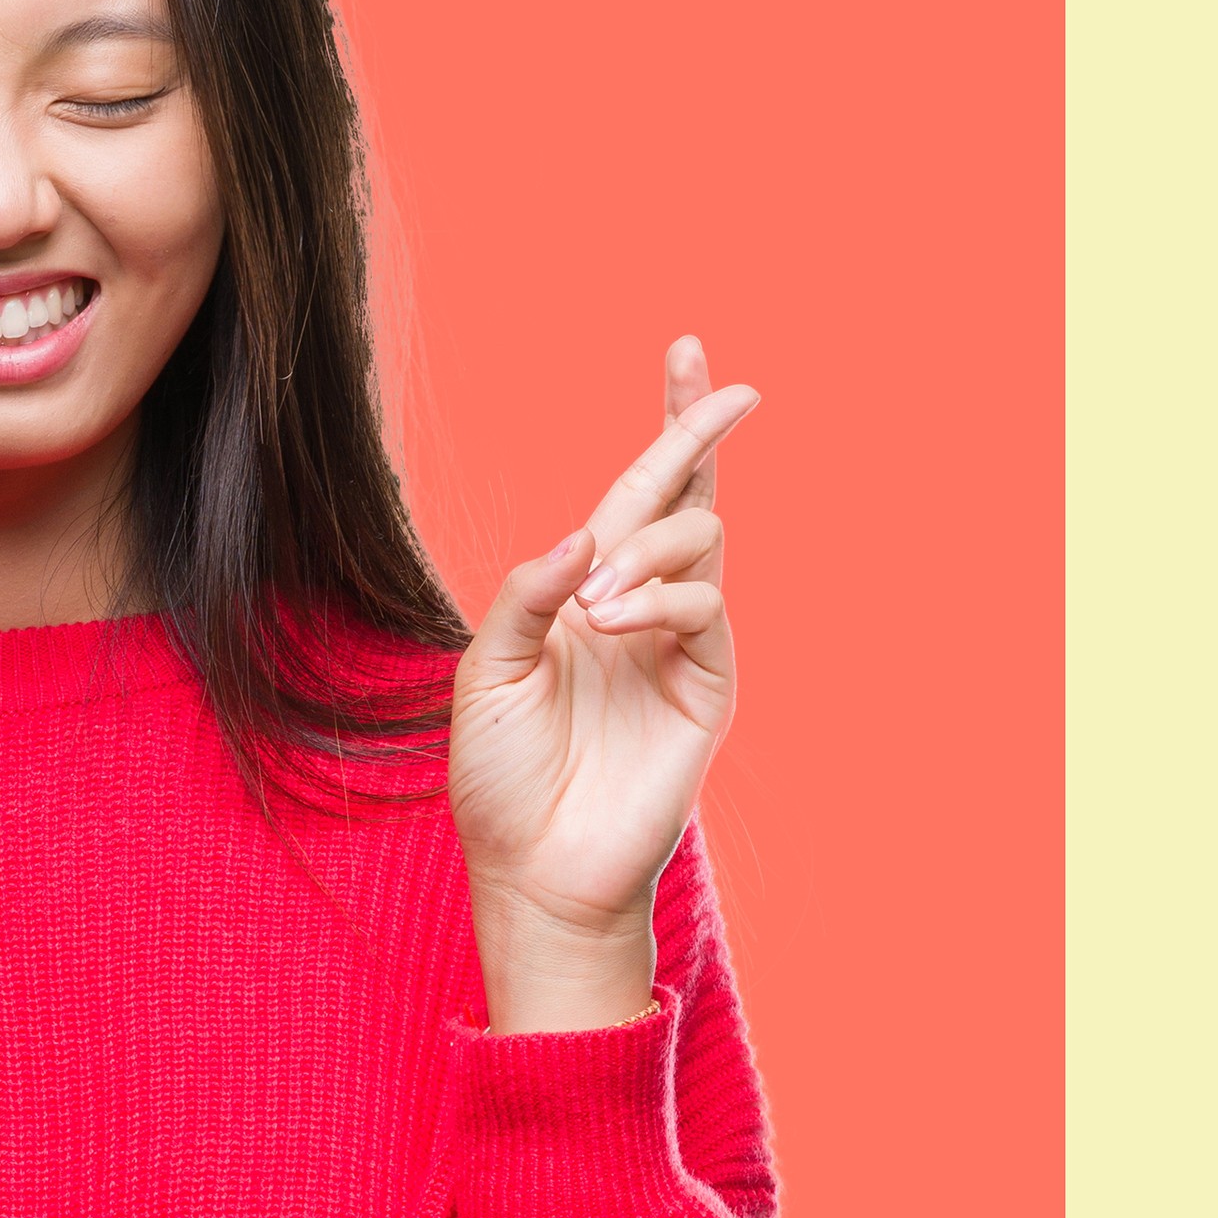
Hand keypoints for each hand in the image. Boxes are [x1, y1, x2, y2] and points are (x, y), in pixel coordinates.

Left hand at [447, 338, 767, 1024]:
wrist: (537, 866)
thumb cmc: (502, 777)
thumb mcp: (488, 669)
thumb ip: (529, 595)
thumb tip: (587, 534)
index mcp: (587, 590)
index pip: (637, 491)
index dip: (670, 424)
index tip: (691, 351)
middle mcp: (643, 604)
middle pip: (689, 494)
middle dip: (703, 432)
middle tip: (730, 391)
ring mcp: (682, 642)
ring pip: (698, 543)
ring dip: (646, 552)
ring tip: (595, 606)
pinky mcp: (710, 683)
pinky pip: (703, 607)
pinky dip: (658, 599)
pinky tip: (611, 623)